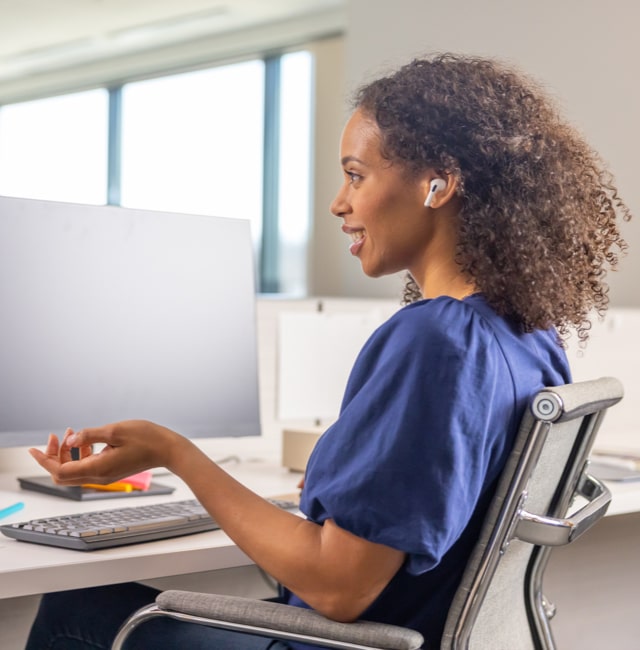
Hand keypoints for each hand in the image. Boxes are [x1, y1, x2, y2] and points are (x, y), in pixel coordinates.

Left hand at [28, 420, 185, 485]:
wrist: (168, 450)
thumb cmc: (147, 438)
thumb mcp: (116, 430)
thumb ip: (90, 434)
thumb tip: (71, 437)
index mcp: (98, 468)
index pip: (60, 470)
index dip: (44, 459)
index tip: (33, 448)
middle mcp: (99, 476)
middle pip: (64, 474)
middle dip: (54, 455)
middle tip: (54, 436)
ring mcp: (106, 475)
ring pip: (74, 470)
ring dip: (68, 453)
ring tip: (71, 432)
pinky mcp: (111, 470)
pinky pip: (87, 466)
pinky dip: (80, 454)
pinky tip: (87, 439)